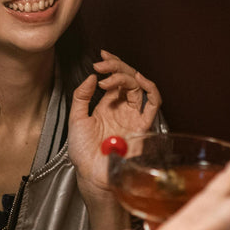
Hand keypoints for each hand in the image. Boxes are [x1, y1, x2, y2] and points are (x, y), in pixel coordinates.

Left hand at [68, 50, 162, 199]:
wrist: (90, 172)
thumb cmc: (83, 152)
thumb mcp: (75, 118)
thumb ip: (81, 96)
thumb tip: (90, 77)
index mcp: (107, 106)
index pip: (115, 79)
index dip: (111, 65)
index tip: (100, 57)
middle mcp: (122, 109)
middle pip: (127, 80)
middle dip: (116, 67)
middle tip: (102, 65)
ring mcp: (133, 116)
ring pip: (138, 87)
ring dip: (126, 75)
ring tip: (110, 74)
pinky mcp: (142, 126)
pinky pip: (153, 104)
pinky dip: (150, 88)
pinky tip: (138, 79)